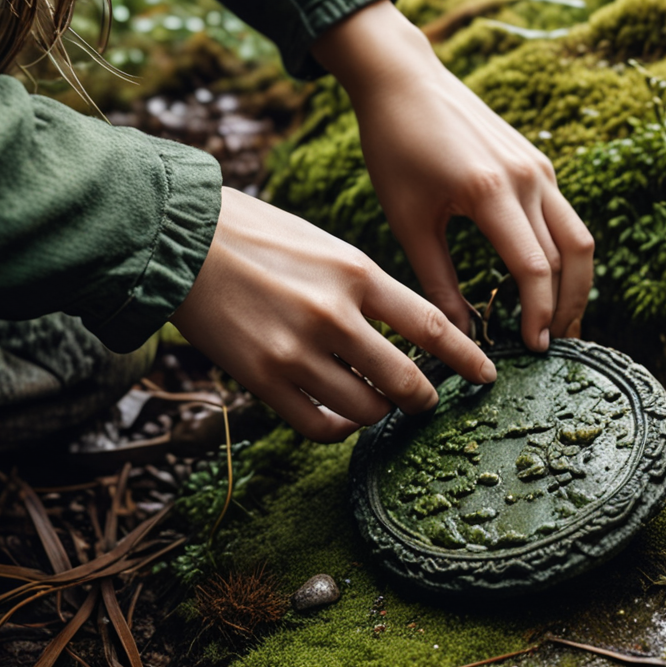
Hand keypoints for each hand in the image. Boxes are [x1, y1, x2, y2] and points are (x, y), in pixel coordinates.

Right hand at [171, 187, 496, 441]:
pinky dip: (340, 430)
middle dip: (425, 398)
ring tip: (380, 405)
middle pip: (404, 379)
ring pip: (365, 409)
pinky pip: (319, 427)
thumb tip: (403, 332)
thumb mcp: (327, 246)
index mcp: (356, 273)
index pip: (432, 326)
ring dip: (382, 414)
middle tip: (429, 401)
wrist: (180, 238)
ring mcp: (296, 351)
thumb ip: (366, 289)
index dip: (466, 358)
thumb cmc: (258, 236)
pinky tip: (342, 418)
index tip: (485, 374)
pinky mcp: (261, 379)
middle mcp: (332, 314)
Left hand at [310, 1, 594, 351]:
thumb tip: (460, 337)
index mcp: (490, 191)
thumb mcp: (409, 221)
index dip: (539, 314)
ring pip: (578, 237)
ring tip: (562, 322)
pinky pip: (565, 217)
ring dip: (577, 284)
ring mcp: (539, 166)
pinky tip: (548, 281)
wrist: (404, 79)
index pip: (534, 268)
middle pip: (571, 256)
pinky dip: (565, 255)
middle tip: (557, 347)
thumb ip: (437, 282)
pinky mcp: (538, 162)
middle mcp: (526, 177)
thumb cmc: (395, 147)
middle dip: (569, 308)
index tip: (533, 349)